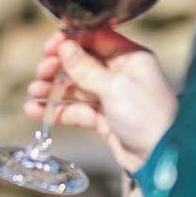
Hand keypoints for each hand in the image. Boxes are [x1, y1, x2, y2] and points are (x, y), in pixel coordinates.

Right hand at [26, 29, 177, 174]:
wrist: (160, 158)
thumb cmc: (146, 116)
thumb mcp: (115, 87)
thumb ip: (86, 68)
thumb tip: (65, 47)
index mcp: (130, 57)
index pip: (96, 38)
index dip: (71, 40)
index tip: (50, 47)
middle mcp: (121, 73)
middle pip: (83, 62)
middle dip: (59, 65)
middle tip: (42, 71)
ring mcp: (112, 96)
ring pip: (76, 86)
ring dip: (54, 88)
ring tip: (34, 91)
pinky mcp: (105, 118)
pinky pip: (77, 109)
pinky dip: (58, 109)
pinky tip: (36, 110)